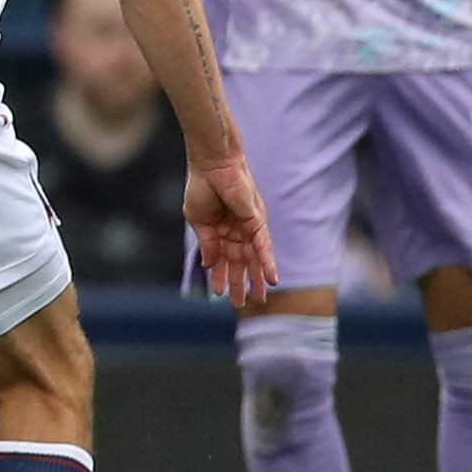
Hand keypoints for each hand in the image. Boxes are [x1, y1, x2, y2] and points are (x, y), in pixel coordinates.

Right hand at [184, 156, 277, 307]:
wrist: (211, 166)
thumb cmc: (202, 188)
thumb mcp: (200, 222)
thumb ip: (207, 245)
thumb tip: (209, 267)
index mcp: (220, 231)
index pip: (222, 260)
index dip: (220, 277)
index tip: (219, 294)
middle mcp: (237, 231)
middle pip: (241, 263)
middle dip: (241, 283)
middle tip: (243, 304)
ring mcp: (248, 227)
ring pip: (254, 260)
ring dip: (256, 280)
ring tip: (258, 299)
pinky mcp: (256, 222)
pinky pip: (263, 247)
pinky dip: (267, 263)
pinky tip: (271, 280)